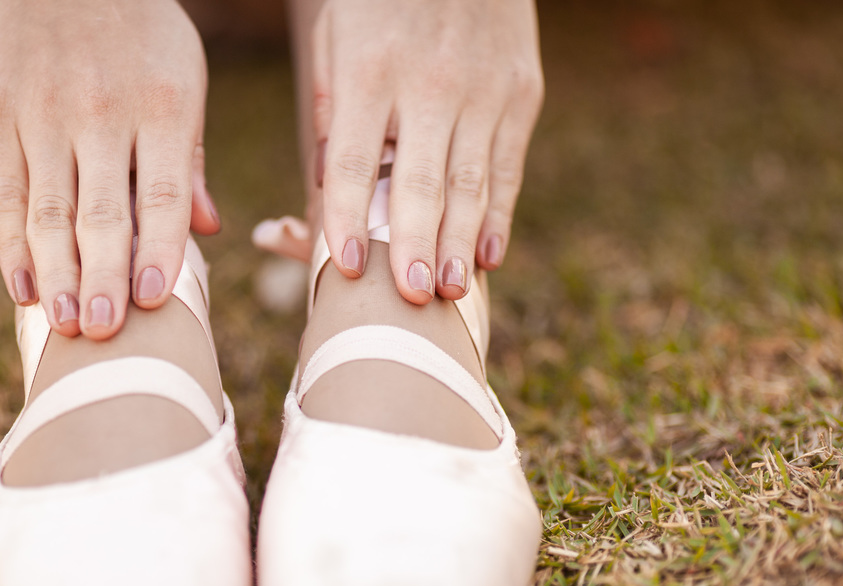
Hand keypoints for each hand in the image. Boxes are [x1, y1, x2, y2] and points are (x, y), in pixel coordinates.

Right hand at [0, 0, 219, 338]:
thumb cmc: (138, 35)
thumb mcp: (183, 78)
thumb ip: (189, 157)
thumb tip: (208, 230)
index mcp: (159, 105)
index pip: (163, 193)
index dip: (159, 249)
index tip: (157, 300)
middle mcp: (97, 112)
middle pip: (101, 212)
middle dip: (104, 278)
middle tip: (105, 333)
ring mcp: (39, 114)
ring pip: (49, 211)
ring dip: (57, 275)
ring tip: (67, 325)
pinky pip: (6, 193)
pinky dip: (12, 245)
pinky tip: (22, 287)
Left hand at [311, 0, 542, 302]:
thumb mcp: (340, 29)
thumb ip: (330, 102)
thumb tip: (321, 176)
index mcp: (371, 70)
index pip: (351, 159)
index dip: (346, 216)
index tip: (346, 266)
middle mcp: (429, 84)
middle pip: (418, 181)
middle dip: (414, 245)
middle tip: (412, 297)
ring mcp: (483, 89)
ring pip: (470, 182)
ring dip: (461, 244)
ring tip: (451, 293)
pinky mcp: (521, 91)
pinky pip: (508, 165)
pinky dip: (500, 214)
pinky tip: (491, 254)